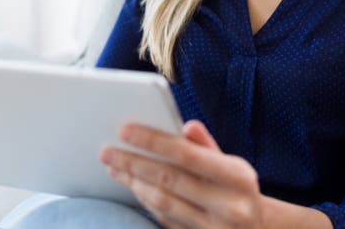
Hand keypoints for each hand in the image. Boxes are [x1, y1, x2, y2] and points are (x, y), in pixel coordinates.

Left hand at [98, 119, 263, 227]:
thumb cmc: (237, 189)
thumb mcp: (233, 164)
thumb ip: (207, 145)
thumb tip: (186, 126)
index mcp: (238, 178)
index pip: (187, 155)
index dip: (153, 141)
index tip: (124, 130)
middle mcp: (228, 206)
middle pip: (169, 180)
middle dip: (133, 163)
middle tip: (106, 150)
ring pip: (162, 202)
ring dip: (134, 183)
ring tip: (114, 166)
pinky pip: (164, 219)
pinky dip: (145, 201)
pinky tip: (132, 186)